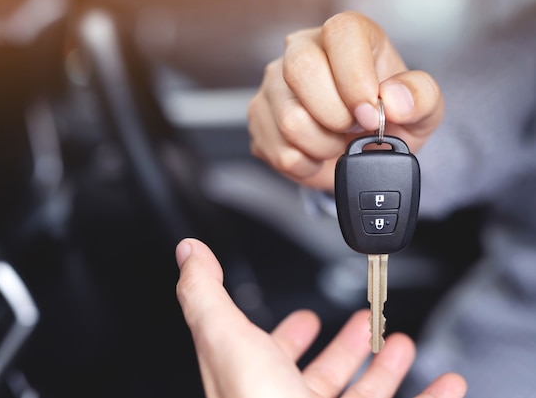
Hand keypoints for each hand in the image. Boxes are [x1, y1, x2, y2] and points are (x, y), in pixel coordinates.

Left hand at [175, 238, 466, 397]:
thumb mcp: (227, 340)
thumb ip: (206, 295)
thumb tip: (188, 253)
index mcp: (255, 379)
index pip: (267, 351)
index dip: (286, 333)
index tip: (306, 319)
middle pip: (319, 374)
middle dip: (343, 347)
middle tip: (361, 324)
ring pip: (361, 395)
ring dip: (383, 368)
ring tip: (400, 344)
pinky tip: (448, 385)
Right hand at [247, 11, 443, 190]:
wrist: (361, 152)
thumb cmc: (390, 120)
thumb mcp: (423, 110)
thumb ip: (420, 97)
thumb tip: (394, 99)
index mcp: (346, 36)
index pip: (340, 34)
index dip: (355, 77)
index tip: (370, 113)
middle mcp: (302, 51)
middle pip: (301, 70)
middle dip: (336, 115)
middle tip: (355, 129)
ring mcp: (274, 85)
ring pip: (290, 120)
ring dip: (324, 146)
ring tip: (338, 142)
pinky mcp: (259, 119)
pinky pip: (280, 150)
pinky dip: (307, 164)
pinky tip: (317, 153)